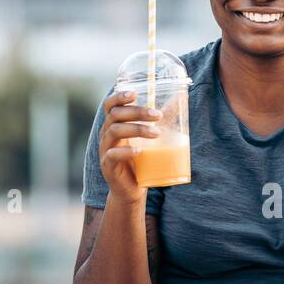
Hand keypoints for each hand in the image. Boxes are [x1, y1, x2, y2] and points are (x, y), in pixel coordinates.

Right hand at [98, 87, 162, 203]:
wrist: (131, 190)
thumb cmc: (140, 161)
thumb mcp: (150, 139)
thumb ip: (159, 121)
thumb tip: (178, 102)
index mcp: (113, 125)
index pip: (110, 105)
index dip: (119, 97)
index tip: (135, 93)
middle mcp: (106, 135)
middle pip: (115, 115)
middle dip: (137, 112)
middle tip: (157, 115)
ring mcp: (105, 150)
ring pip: (115, 131)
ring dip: (137, 129)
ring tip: (156, 133)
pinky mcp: (107, 165)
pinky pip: (113, 155)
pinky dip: (127, 151)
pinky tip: (140, 151)